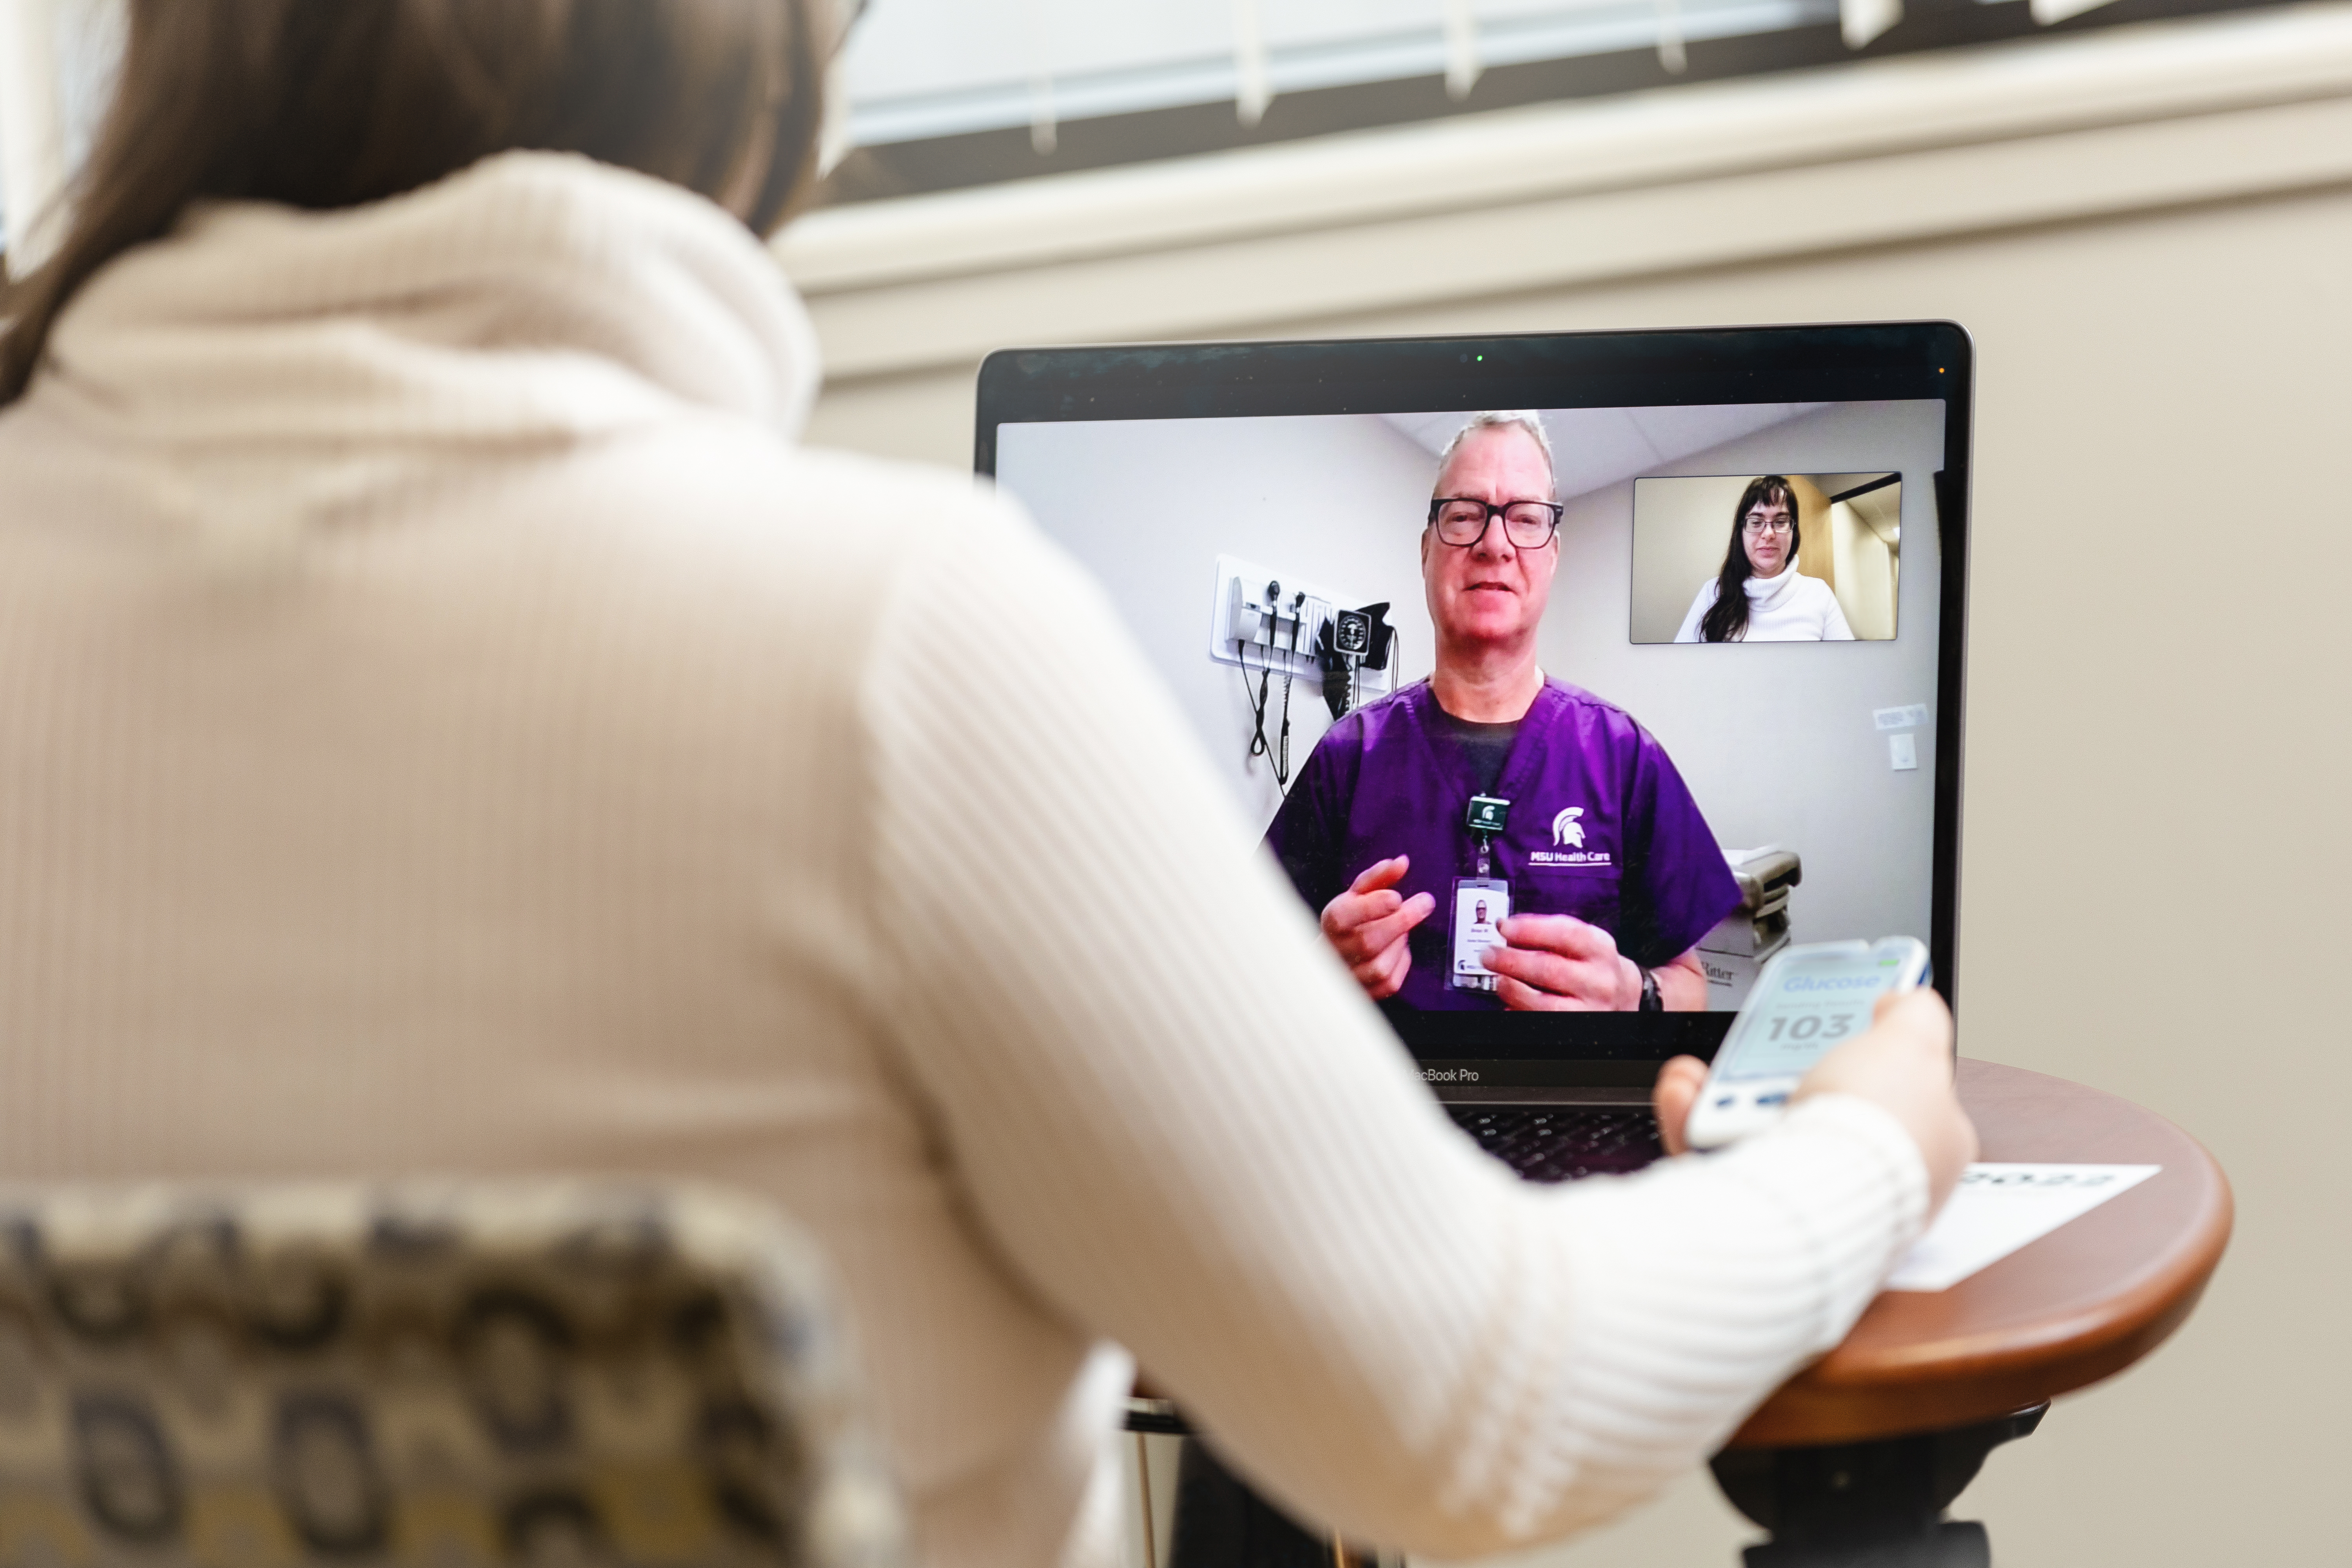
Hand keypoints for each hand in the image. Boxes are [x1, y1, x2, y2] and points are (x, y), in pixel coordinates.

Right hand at [1320, 857, 1435, 1000]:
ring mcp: (1348, 974)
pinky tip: (1397, 949)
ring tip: (1400, 930)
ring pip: (1381, 965)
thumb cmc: (1349, 920)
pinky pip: (1390, 982)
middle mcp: (1335, 950)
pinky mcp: (1364, 992)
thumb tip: (1402, 862)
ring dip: (1399, 944)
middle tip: (1425, 902)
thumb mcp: (1358, 894)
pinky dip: (1400, 963)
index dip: (1372, 907)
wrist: (1333, 955)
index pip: (1343, 916)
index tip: (1396, 897)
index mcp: (1331, 921)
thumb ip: (1379, 877)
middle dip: (1401, 921)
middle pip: (1368, 941)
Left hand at [1482, 914, 1641, 1010]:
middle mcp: (1598, 982)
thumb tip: (1509, 928)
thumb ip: (1552, 930)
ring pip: (1543, 1004)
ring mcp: (1589, 1010)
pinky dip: (1519, 1012)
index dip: (1530, 930)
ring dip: (1512, 989)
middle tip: (1488, 955)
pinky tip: (1508, 1003)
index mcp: (1600, 950)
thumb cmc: (1594, 966)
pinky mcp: (1575, 1031)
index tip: (1504, 927)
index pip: (1566, 934)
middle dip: (1511, 961)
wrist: (1624, 999)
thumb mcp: (1586, 941)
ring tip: (1497, 979)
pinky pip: (1540, 1023)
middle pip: (1549, 969)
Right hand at [1650, 989, 1976, 1211]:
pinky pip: (1721, 1159)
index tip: (1828, 1031)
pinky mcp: (1762, 1214)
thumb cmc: (1874, 1131)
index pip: (1902, 1092)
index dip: (1865, 1055)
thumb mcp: (1913, 1041)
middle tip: (1765, 1052)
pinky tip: (1689, 1094)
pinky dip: (1698, 1123)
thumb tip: (1904, 1000)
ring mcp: (1821, 1198)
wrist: (1811, 1198)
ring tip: (1716, 1076)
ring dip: (1731, 1093)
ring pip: (1767, 1130)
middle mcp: (1877, 1178)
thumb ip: (1916, 1015)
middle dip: (1782, 1071)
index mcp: (1931, 1147)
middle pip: (1824, 1106)